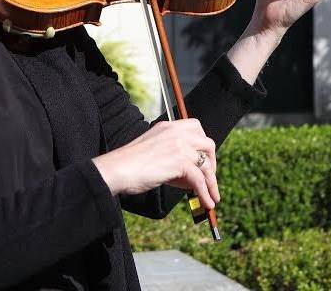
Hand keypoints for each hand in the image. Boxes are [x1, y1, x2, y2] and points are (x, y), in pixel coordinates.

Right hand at [91, 119, 218, 211]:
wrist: (117, 169)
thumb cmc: (129, 164)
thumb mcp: (153, 151)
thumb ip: (171, 155)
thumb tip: (190, 175)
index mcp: (167, 127)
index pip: (195, 127)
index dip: (202, 144)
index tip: (203, 159)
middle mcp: (175, 132)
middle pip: (207, 144)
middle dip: (212, 163)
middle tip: (209, 178)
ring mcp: (179, 146)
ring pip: (206, 165)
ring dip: (212, 183)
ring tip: (213, 197)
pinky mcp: (179, 162)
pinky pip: (200, 180)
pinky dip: (206, 193)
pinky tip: (207, 202)